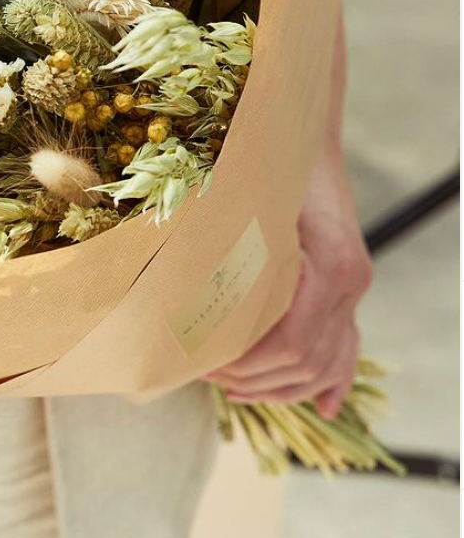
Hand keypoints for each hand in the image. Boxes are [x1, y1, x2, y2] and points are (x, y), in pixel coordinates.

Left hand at [205, 145, 371, 417]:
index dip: (245, 361)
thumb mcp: (248, 199)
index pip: (290, 342)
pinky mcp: (349, 286)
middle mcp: (349, 282)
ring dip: (280, 385)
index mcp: (329, 265)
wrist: (303, 129)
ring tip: (232, 385)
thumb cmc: (269, 157)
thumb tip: (184, 290)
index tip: (203, 361)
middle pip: (306, 362)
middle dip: (253, 377)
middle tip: (203, 372)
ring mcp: (354, 287)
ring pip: (327, 363)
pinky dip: (333, 379)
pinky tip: (324, 407)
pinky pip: (348, 346)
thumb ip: (231, 245)